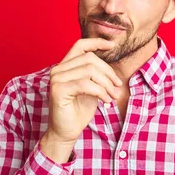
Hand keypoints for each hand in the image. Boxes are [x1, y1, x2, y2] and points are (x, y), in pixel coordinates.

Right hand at [40, 38, 122, 162]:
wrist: (67, 131)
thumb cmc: (79, 110)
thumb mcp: (92, 88)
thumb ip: (97, 75)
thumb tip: (112, 68)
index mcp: (65, 66)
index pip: (80, 45)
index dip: (97, 42)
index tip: (112, 46)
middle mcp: (58, 69)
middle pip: (90, 59)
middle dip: (108, 72)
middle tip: (117, 87)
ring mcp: (56, 79)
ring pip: (90, 71)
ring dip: (107, 84)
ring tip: (113, 96)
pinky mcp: (58, 90)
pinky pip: (86, 84)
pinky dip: (100, 92)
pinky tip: (106, 101)